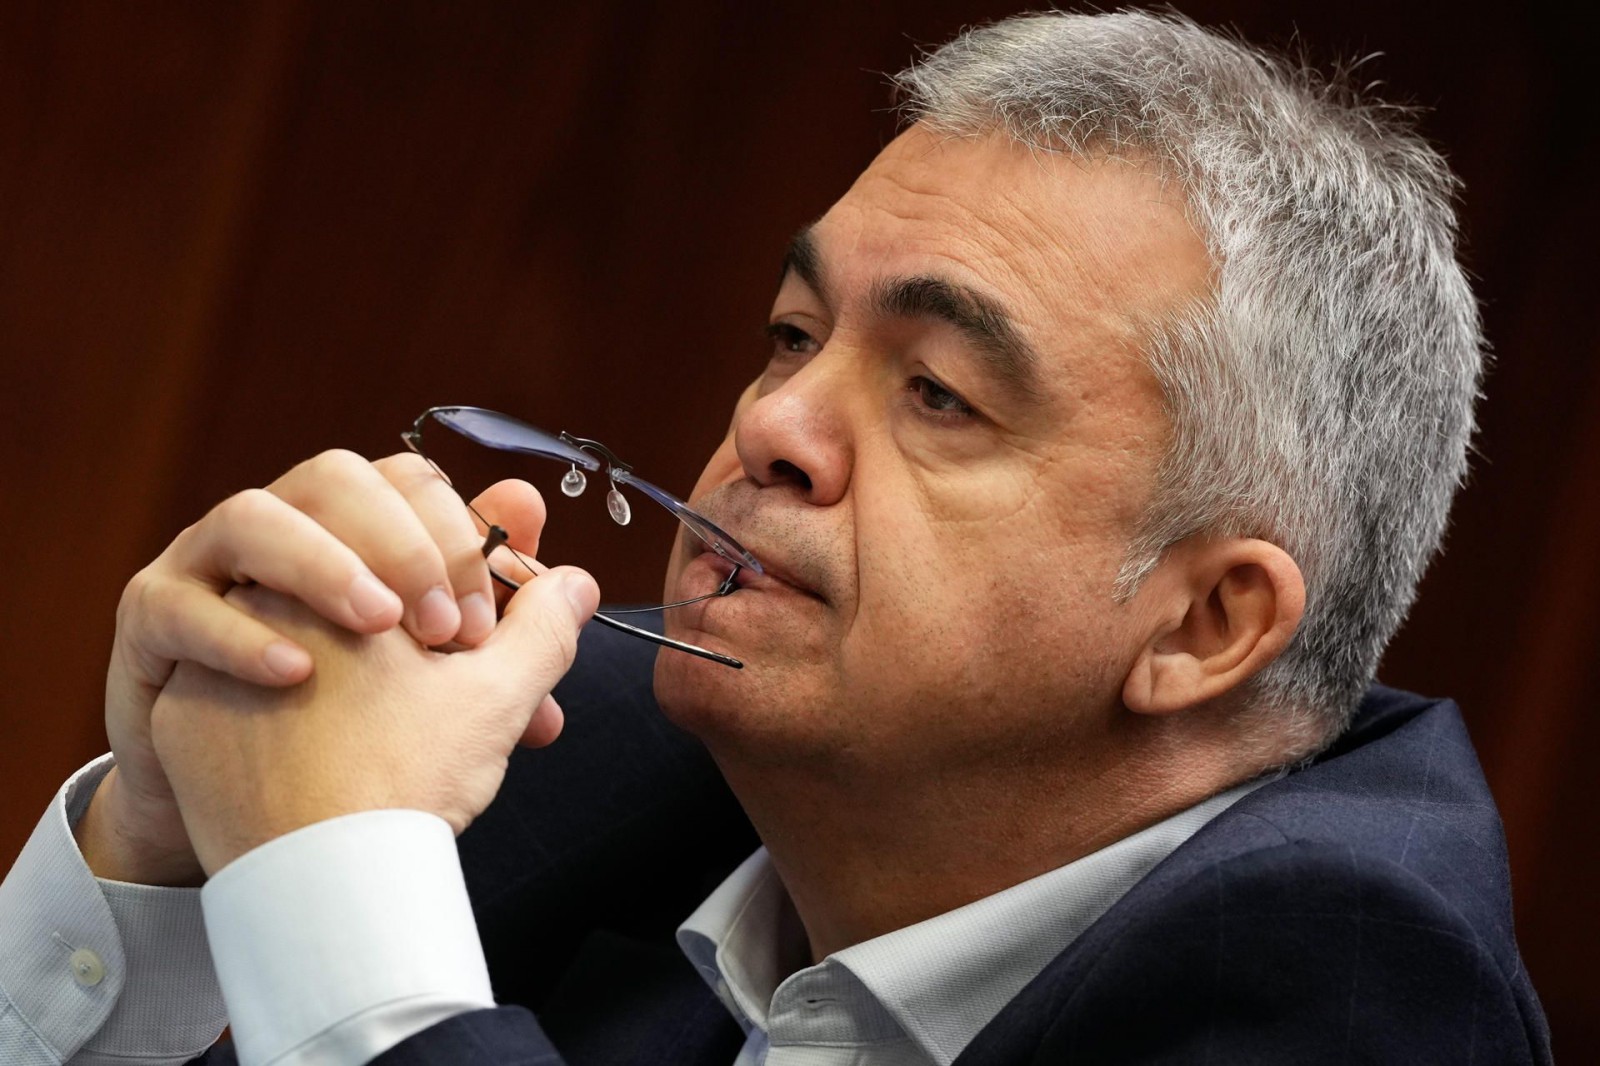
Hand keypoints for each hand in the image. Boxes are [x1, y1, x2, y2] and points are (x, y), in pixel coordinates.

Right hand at [78, 450, 547, 884]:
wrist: (267, 827)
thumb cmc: (371, 745)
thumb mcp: (461, 689)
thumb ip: (519, 628)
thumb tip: (579, 580)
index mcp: (360, 537)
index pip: (411, 484)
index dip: (459, 537)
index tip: (487, 626)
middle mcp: (286, 535)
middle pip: (334, 476)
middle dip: (399, 541)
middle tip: (442, 629)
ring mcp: (211, 571)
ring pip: (249, 515)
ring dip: (322, 563)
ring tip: (376, 626)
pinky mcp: (153, 623)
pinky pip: (175, 603)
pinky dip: (235, 632)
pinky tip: (293, 672)